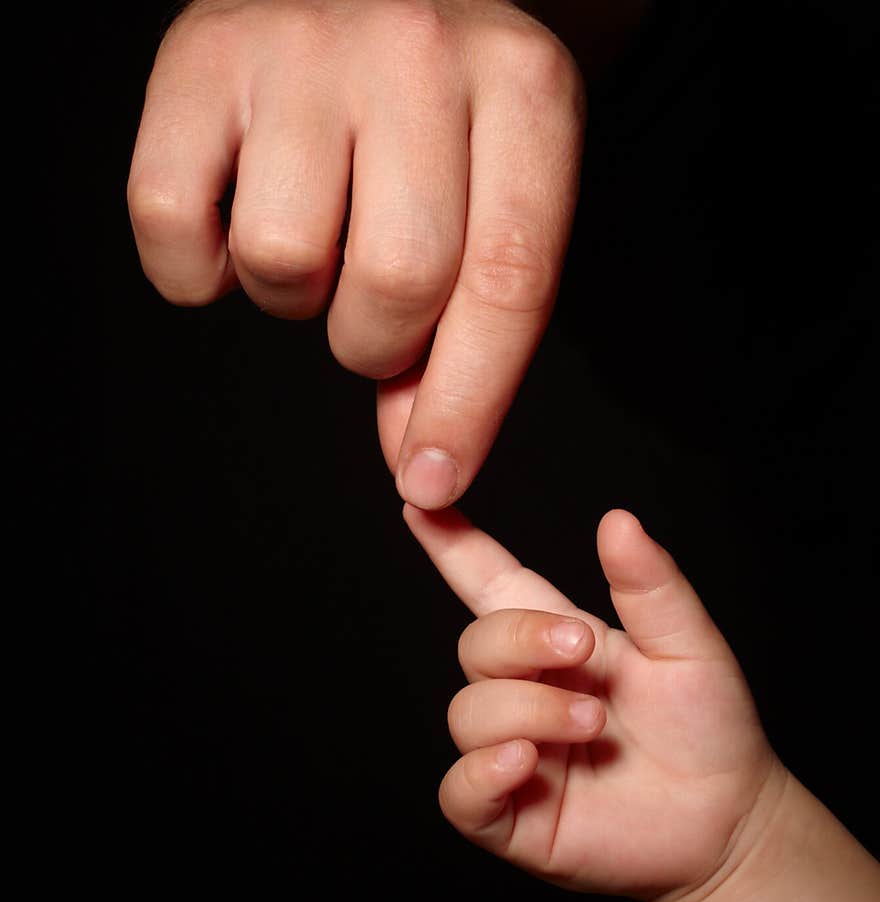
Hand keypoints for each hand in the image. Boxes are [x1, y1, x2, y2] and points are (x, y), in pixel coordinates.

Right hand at [127, 0, 585, 507]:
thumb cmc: (439, 111)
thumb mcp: (493, 193)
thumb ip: (466, 327)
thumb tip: (422, 464)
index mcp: (524, 90)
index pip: (506, 280)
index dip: (467, 404)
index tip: (431, 484)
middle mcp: (417, 51)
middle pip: (395, 283)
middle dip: (377, 340)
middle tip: (368, 304)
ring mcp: (301, 43)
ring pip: (283, 257)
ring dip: (293, 295)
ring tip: (310, 237)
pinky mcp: (198, 54)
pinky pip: (170, 222)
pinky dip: (194, 267)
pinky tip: (230, 226)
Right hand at [404, 503, 784, 901]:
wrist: (730, 822)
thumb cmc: (710, 728)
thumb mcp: (688, 646)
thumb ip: (649, 586)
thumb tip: (617, 520)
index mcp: (558, 643)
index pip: (489, 585)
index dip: (452, 548)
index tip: (420, 505)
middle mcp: (526, 692)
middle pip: (475, 646)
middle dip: (521, 641)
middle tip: (584, 650)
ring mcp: (513, 753)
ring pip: (469, 715)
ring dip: (528, 710)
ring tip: (593, 723)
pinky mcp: (512, 816)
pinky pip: (460, 792)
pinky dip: (481, 772)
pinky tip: (526, 762)